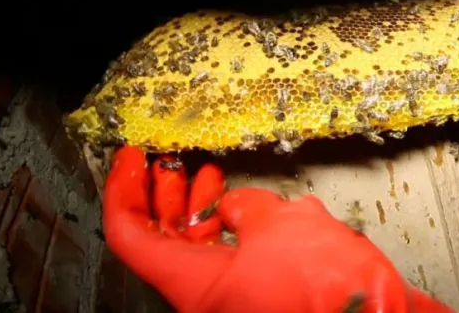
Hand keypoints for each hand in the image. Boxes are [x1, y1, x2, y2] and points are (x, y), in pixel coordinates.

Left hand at [103, 146, 453, 312]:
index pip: (131, 235)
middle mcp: (210, 300)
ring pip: (201, 255)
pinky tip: (253, 211)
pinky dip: (235, 231)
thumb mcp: (281, 227)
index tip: (131, 160)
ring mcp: (239, 301)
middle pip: (164, 244)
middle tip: (166, 166)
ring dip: (202, 211)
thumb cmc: (332, 294)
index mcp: (195, 286)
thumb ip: (248, 209)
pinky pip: (234, 264)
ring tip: (210, 179)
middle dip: (166, 197)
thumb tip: (237, 205)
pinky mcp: (269, 300)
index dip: (126, 190)